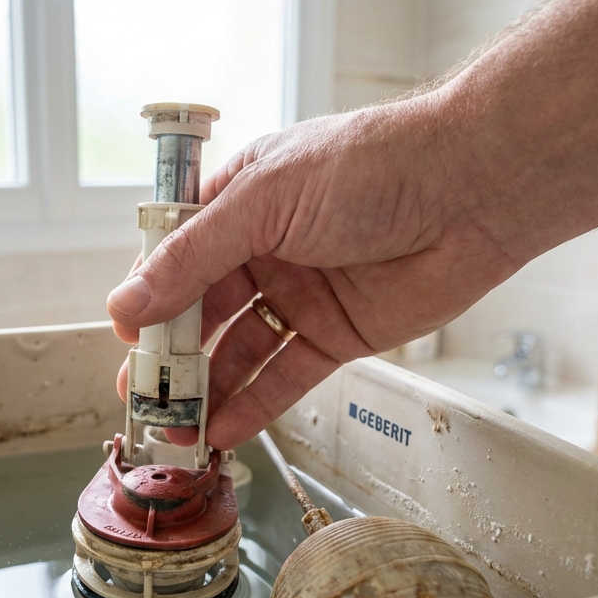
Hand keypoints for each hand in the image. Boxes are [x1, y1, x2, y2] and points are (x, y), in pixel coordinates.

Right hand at [107, 95, 521, 450]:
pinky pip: (286, 376)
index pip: (174, 257)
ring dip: (207, 390)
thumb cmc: (370, 167)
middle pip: (201, 311)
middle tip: (143, 399)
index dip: (147, 300)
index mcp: (239, 201)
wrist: (471, 190)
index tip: (126, 340)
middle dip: (170, 356)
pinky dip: (255, 404)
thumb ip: (194, 258)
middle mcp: (264, 248)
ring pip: (239, 350)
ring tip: (178, 429)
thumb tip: (127, 305)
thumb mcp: (264, 201)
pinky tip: (224, 430)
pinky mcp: (337, 333)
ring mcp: (300, 293)